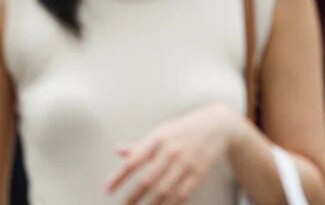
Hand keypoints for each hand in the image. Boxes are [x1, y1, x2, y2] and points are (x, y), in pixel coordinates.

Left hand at [105, 103, 243, 204]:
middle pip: (148, 179)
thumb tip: (118, 151)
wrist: (217, 126)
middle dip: (133, 197)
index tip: (107, 189)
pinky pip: (182, 194)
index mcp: (156, 139)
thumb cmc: (183, 129)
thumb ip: (139, 145)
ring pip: (164, 190)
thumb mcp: (160, 131)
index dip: (118, 176)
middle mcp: (170, 151)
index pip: (133, 161)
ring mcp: (185, 163)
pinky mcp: (199, 173)